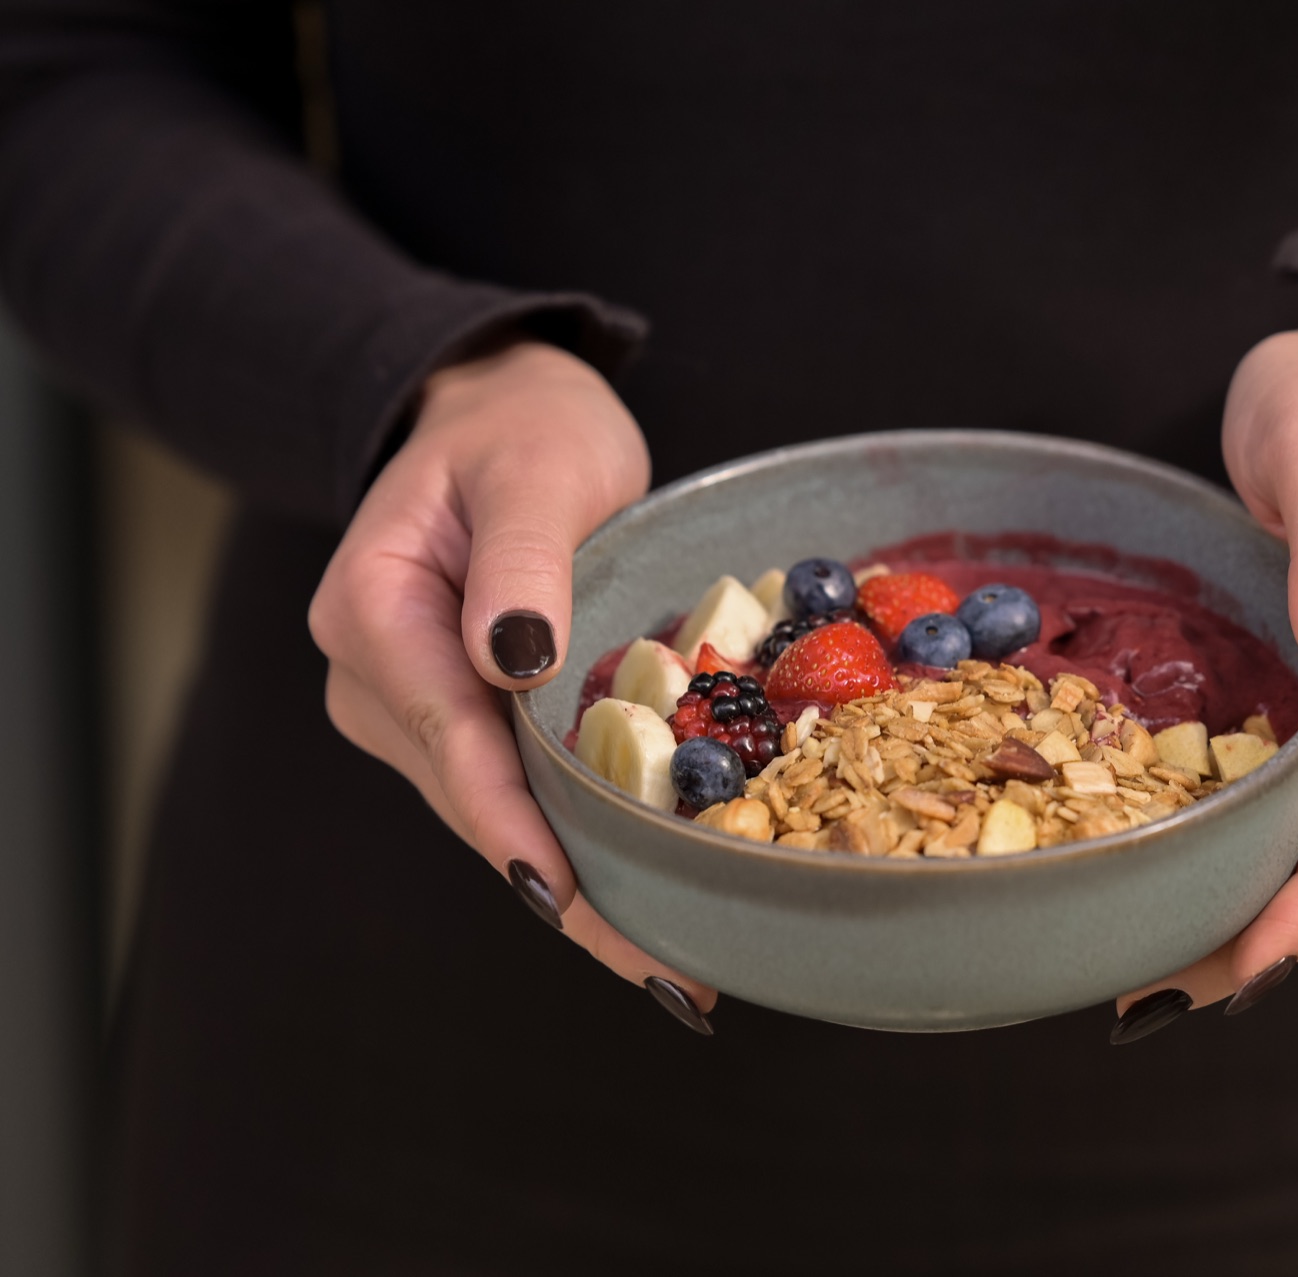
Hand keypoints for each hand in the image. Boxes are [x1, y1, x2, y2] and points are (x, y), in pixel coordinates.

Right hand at [309, 340, 718, 1031]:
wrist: (502, 415)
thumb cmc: (523, 431)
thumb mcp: (535, 471)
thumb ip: (523, 562)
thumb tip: (514, 660)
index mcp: (373, 610)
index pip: (452, 738)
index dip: (518, 825)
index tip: (569, 901)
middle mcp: (374, 675)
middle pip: (476, 802)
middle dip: (567, 893)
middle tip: (667, 974)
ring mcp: (411, 706)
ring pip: (497, 816)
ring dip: (579, 890)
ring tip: (673, 965)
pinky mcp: (457, 720)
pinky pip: (517, 794)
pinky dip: (576, 847)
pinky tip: (640, 904)